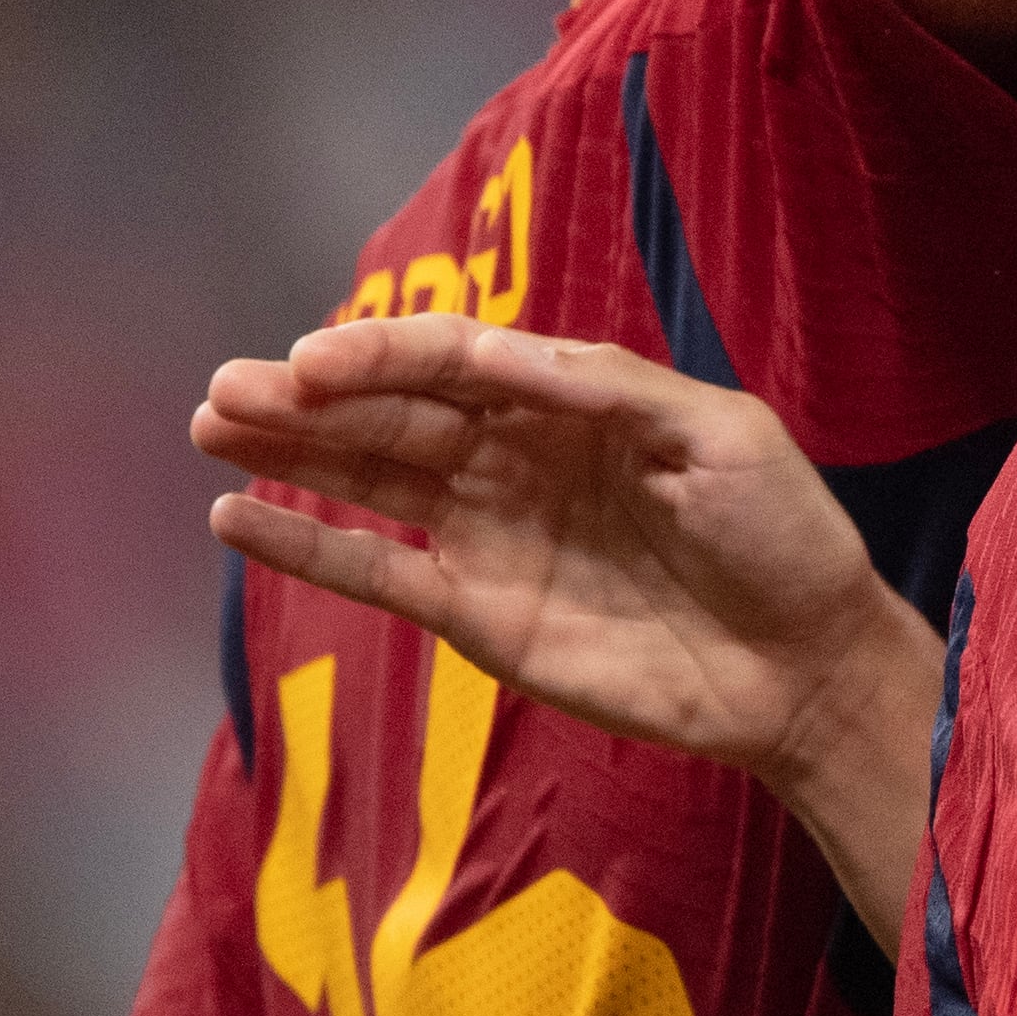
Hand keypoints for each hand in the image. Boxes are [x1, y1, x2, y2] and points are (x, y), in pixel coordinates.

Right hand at [194, 314, 927, 799]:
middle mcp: (522, 460)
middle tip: (225, 388)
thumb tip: (494, 350)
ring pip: (371, 480)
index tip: (315, 359)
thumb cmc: (783, 535)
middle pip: (397, 415)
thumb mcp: (720, 435)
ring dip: (290, 451)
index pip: (458, 360)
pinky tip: (233, 517)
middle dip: (309, 396)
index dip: (385, 353)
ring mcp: (493, 536)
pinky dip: (305, 545)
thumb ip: (608, 388)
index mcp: (579, 403)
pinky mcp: (479, 615)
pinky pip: (377, 571)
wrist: (806, 664)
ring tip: (210, 424)